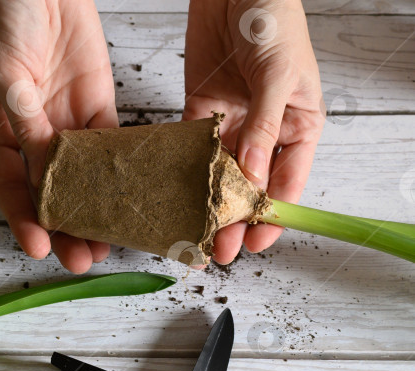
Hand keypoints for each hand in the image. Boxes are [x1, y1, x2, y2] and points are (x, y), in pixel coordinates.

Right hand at [0, 0, 117, 273]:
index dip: (23, 217)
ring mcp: (67, 121)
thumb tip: (43, 161)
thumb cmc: (7, 16)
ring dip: (98, 207)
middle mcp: (34, 133)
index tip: (39, 245)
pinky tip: (132, 194)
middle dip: (66, 225)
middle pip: (50, 190)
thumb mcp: (7, 71)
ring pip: (84, 176)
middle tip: (83, 257)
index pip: (10, 184)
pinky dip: (122, 170)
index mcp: (0, 129)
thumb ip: (26, 117)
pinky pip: (111, 144)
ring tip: (111, 239)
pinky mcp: (98, 104)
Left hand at [183, 0, 324, 263]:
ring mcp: (231, 122)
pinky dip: (181, 169)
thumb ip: (264, 128)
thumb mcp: (279, 76)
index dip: (270, 214)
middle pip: (248, 184)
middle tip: (217, 248)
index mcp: (298, 126)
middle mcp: (265, 131)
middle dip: (233, 218)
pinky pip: (191, 146)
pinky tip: (172, 192)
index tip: (255, 241)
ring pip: (217, 172)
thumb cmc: (275, 20)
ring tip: (192, 230)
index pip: (286, 181)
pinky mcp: (200, 109)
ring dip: (205, 202)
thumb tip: (249, 175)